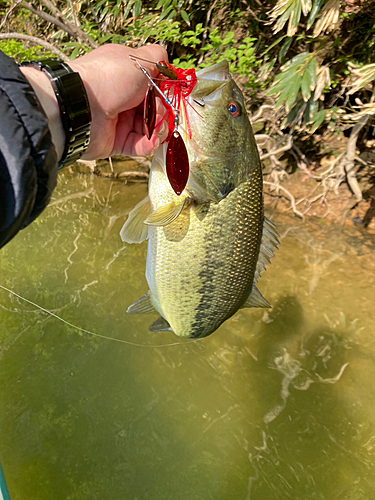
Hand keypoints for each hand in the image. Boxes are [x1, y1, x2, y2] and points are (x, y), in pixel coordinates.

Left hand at [21, 44, 168, 161]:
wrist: (81, 106)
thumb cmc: (109, 78)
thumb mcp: (138, 59)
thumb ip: (158, 58)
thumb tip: (168, 64)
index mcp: (126, 76)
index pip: (153, 85)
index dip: (164, 90)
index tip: (169, 93)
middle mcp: (124, 97)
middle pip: (155, 109)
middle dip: (163, 112)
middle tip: (159, 111)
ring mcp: (121, 121)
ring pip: (151, 128)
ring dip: (158, 129)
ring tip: (155, 128)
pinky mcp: (118, 142)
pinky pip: (140, 146)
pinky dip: (148, 144)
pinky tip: (150, 140)